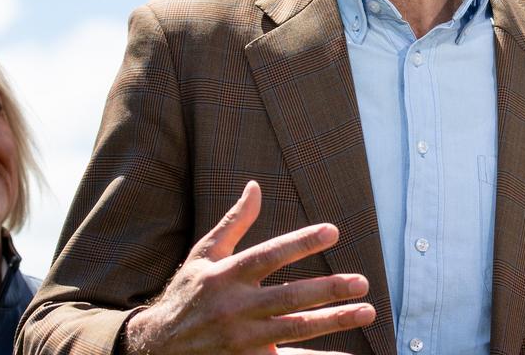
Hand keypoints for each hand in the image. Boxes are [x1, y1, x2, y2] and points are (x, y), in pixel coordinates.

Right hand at [123, 181, 376, 354]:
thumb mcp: (205, 254)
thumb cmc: (187, 293)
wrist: (158, 346)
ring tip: (366, 311)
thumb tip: (255, 186)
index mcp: (225, 275)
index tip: (333, 232)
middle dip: (328, 289)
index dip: (301, 243)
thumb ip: (234, 222)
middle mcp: (235, 307)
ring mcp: (241, 338)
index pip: (269, 255)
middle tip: (362, 282)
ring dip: (333, 320)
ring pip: (295, 329)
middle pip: (289, 297)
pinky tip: (346, 354)